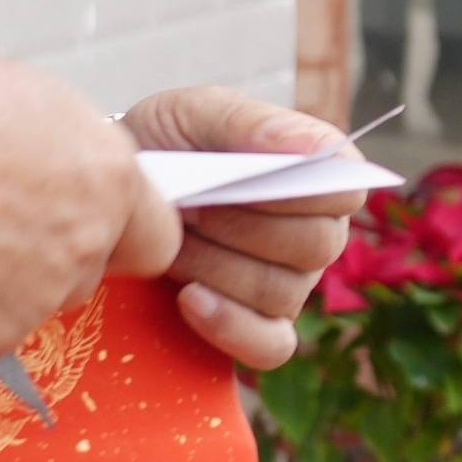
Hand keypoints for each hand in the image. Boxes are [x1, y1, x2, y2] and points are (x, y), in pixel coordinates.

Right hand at [0, 31, 179, 374]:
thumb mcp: (20, 101)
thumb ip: (63, 155)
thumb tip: (61, 178)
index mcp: (106, 172)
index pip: (155, 236)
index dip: (114, 234)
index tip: (78, 227)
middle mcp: (85, 240)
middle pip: (84, 276)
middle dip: (41, 262)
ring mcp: (35, 296)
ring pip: (25, 310)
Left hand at [118, 84, 358, 372]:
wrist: (114, 192)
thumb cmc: (166, 146)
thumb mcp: (196, 114)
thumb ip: (252, 123)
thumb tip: (312, 151)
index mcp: (321, 177)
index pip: (346, 192)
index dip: (300, 189)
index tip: (243, 176)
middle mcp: (319, 235)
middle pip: (315, 247)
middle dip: (241, 226)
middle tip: (189, 208)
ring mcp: (293, 287)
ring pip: (281, 293)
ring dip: (216, 266)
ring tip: (173, 243)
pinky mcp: (261, 331)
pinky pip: (269, 347)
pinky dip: (229, 326)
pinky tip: (188, 298)